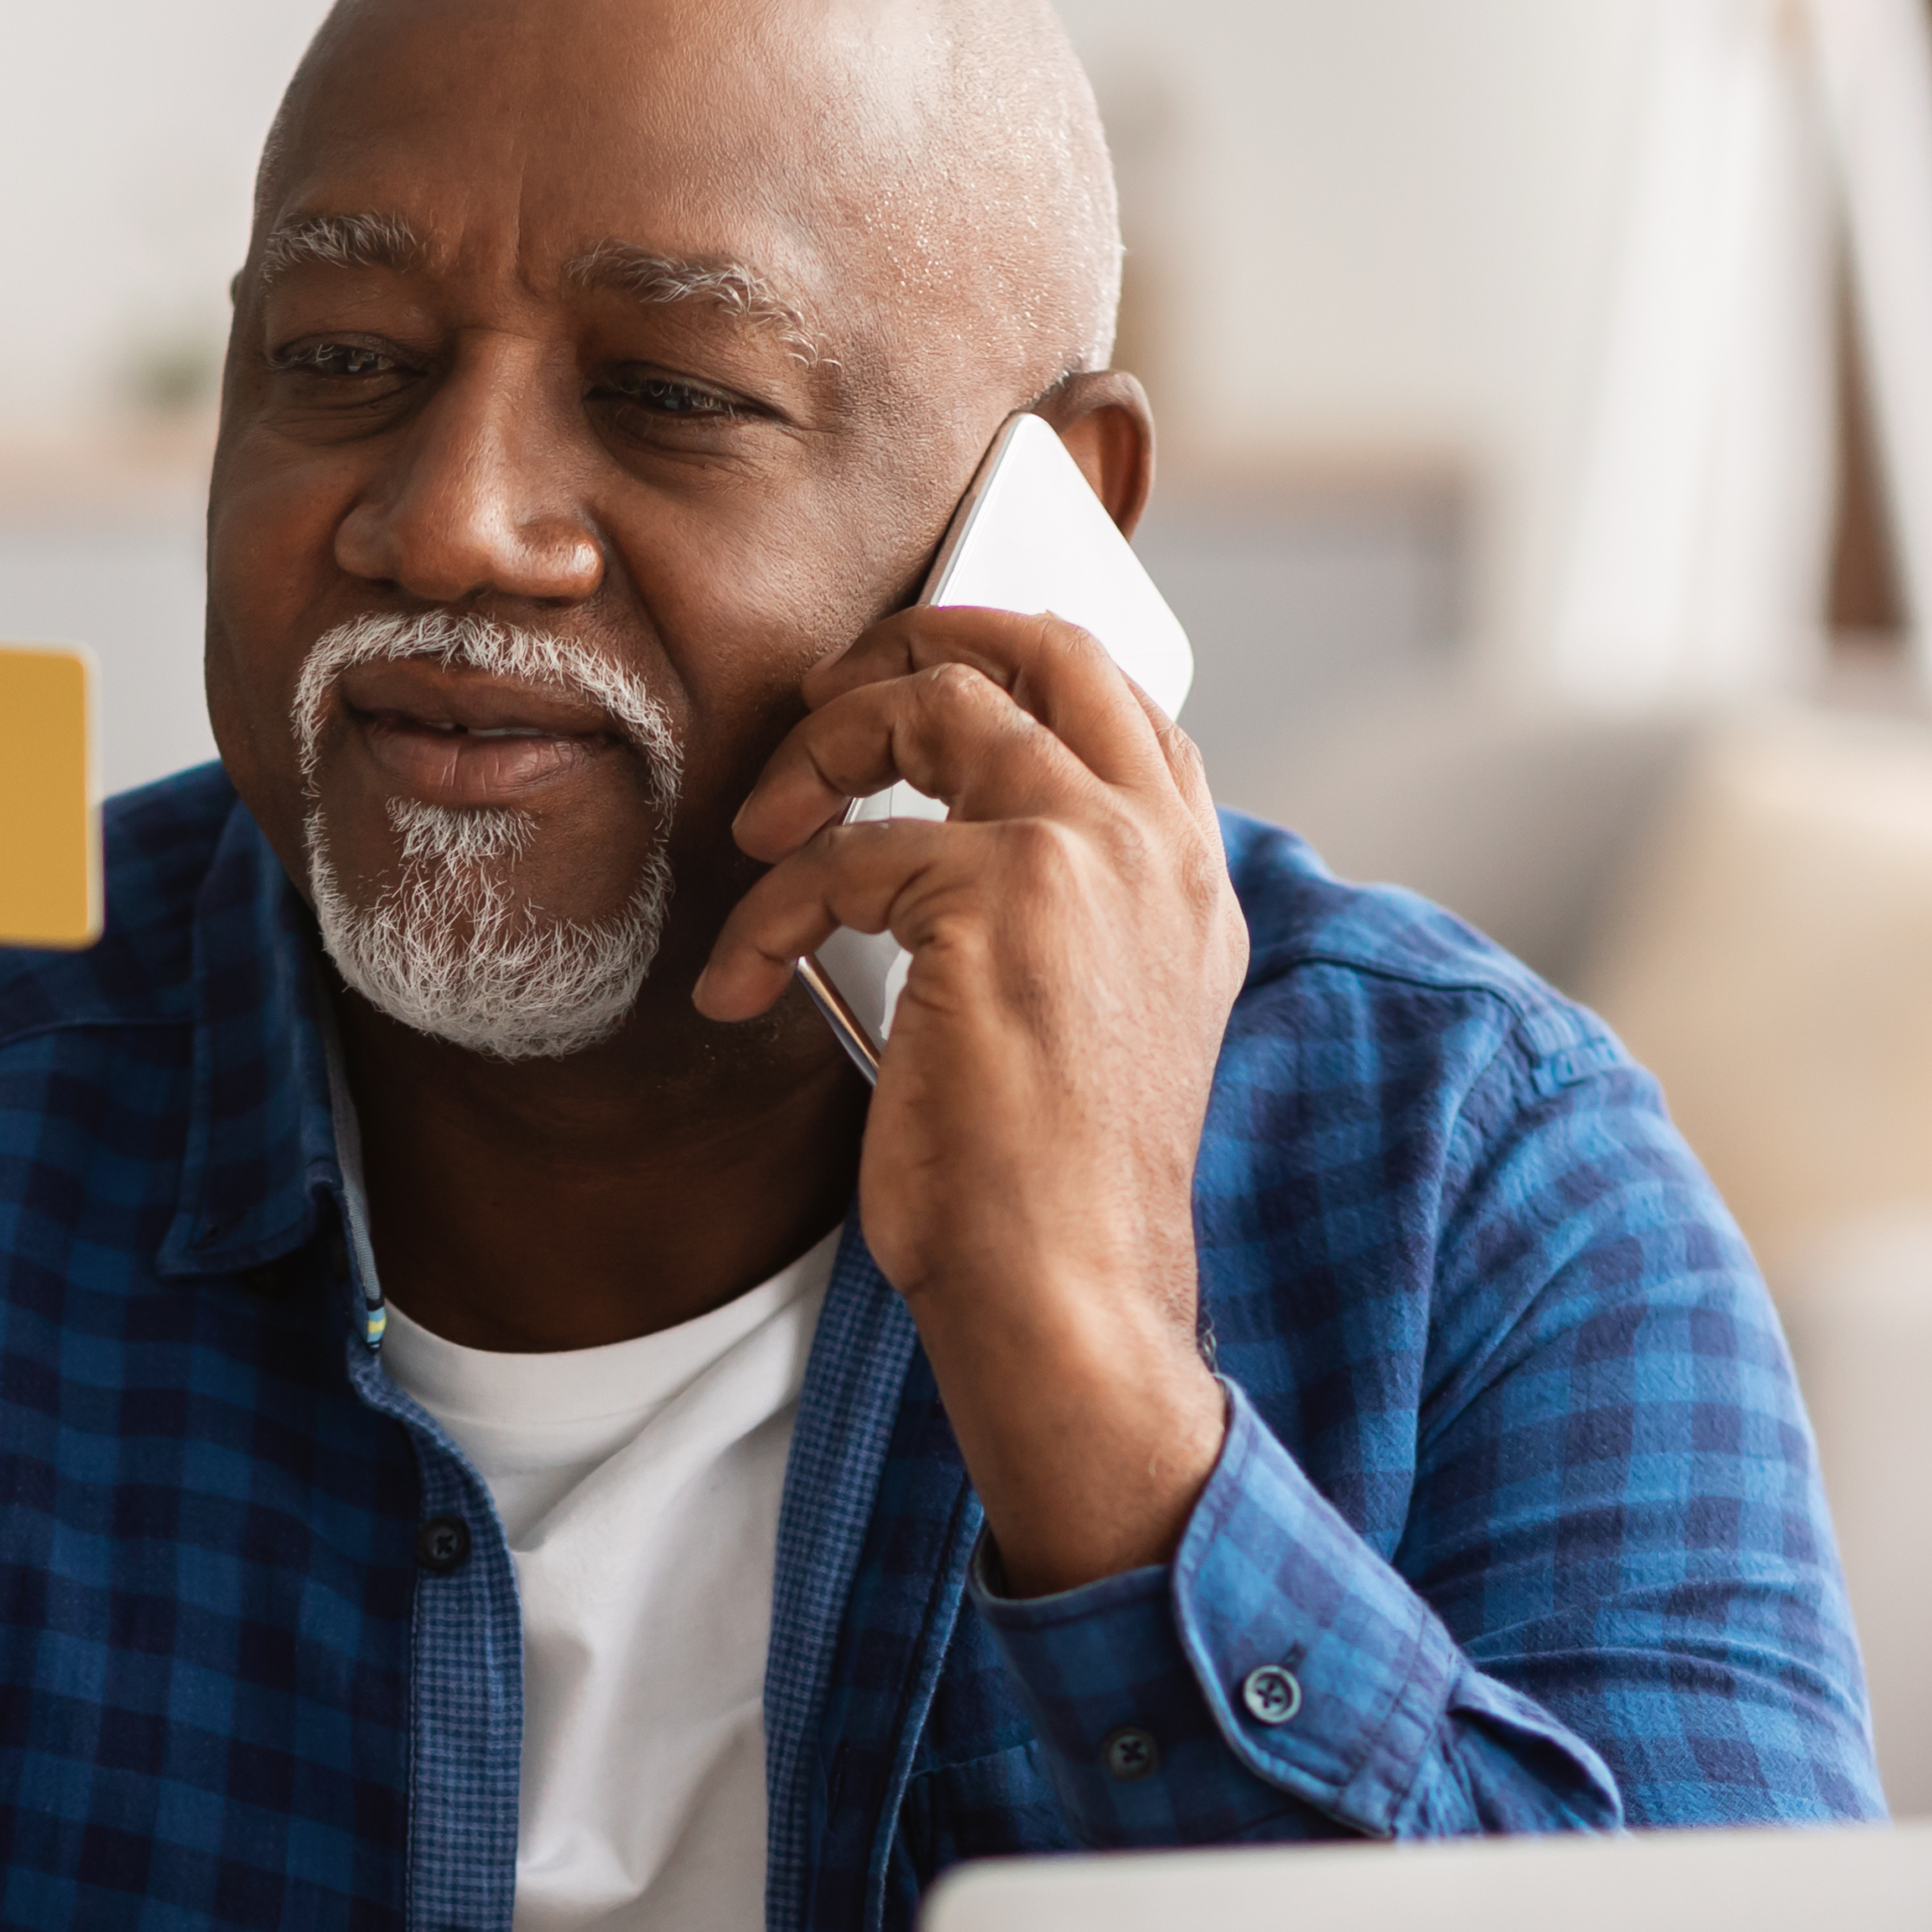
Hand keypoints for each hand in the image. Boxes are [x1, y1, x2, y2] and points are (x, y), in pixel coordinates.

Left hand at [694, 606, 1248, 1591]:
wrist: (1069, 1291)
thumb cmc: (1054, 1194)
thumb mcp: (1093, 1029)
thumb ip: (1062, 927)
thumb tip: (937, 865)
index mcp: (1188, 881)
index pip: (1123, 706)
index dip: (1013, 664)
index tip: (915, 687)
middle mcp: (1153, 846)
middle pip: (1041, 652)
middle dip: (916, 640)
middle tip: (823, 693)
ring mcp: (1083, 854)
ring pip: (931, 709)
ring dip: (818, 752)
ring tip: (760, 829)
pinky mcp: (995, 893)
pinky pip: (835, 857)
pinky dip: (765, 916)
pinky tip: (743, 987)